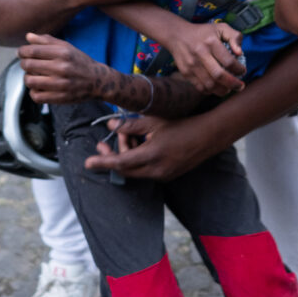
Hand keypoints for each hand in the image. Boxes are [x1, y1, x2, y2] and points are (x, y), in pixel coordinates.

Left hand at [18, 32, 105, 102]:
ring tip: (33, 76)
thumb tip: (28, 36)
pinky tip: (39, 87)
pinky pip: (36, 96)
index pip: (32, 51)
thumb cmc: (80, 62)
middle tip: (27, 64)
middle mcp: (62, 67)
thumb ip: (47, 41)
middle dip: (24, 63)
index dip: (22, 51)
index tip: (21, 53)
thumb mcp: (67, 47)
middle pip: (28, 65)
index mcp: (63, 53)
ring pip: (30, 81)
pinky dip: (34, 92)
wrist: (98, 81)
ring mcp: (61, 84)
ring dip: (28, 78)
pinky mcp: (60, 97)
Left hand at [84, 113, 218, 180]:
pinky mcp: (168, 175)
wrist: (209, 135)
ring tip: (125, 137)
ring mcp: (163, 175)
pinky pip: (145, 170)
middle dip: (111, 158)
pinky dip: (137, 160)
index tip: (87, 163)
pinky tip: (138, 144)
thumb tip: (109, 126)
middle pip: (125, 169)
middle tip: (101, 145)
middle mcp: (157, 170)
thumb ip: (130, 126)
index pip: (121, 163)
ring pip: (135, 170)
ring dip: (126, 156)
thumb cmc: (182, 124)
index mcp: (152, 155)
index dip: (103, 162)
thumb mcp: (154, 121)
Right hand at [168, 22, 245, 95]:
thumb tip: (240, 53)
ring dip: (223, 90)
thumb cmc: (203, 32)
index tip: (243, 71)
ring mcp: (192, 65)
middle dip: (233, 84)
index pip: (228, 61)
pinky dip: (211, 91)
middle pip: (219, 75)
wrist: (177, 35)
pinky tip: (217, 88)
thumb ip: (234, 36)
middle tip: (240, 86)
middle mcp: (200, 54)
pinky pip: (200, 87)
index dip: (239, 69)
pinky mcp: (186, 73)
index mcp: (211, 42)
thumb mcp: (221, 27)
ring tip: (229, 89)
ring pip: (210, 85)